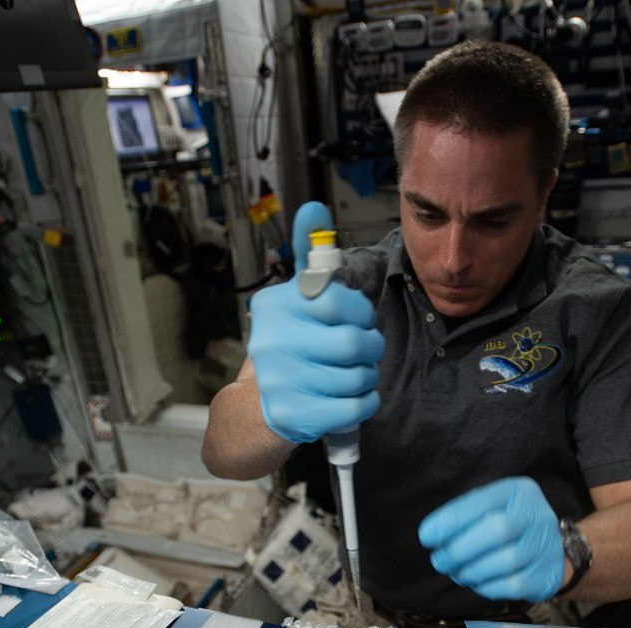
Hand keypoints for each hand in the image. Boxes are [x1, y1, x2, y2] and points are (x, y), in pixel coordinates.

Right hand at [247, 202, 383, 443]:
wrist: (260, 405)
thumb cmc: (293, 342)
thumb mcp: (297, 297)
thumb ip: (311, 256)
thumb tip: (314, 208)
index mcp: (275, 306)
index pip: (337, 301)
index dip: (359, 312)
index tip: (356, 318)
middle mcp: (270, 341)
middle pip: (352, 343)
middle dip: (370, 347)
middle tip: (365, 349)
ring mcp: (279, 381)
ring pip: (356, 377)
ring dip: (367, 376)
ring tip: (356, 373)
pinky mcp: (292, 415)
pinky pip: (353, 408)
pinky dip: (364, 402)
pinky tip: (355, 396)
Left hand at [418, 477, 565, 602]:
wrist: (548, 549)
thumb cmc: (507, 524)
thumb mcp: (490, 508)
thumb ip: (464, 516)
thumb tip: (432, 535)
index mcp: (518, 492)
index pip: (482, 502)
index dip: (451, 521)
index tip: (426, 536)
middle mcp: (537, 514)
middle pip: (496, 530)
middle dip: (460, 549)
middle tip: (440, 561)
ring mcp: (546, 545)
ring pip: (505, 562)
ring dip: (472, 571)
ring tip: (457, 572)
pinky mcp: (547, 574)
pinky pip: (513, 585)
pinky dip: (488, 587)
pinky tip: (477, 582)